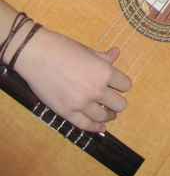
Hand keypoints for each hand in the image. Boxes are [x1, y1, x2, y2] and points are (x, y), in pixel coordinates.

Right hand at [15, 26, 131, 132]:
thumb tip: (116, 53)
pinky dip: (95, 127)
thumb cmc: (63, 48)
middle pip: (119, 104)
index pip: (125, 85)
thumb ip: (103, 57)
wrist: (36, 55)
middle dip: (119, 102)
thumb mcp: (87, 50)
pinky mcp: (66, 112)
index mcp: (104, 72)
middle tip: (114, 99)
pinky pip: (86, 125)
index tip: (120, 85)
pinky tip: (101, 127)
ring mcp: (81, 104)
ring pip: (104, 116)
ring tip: (110, 114)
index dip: (124, 85)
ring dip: (109, 115)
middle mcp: (96, 90)